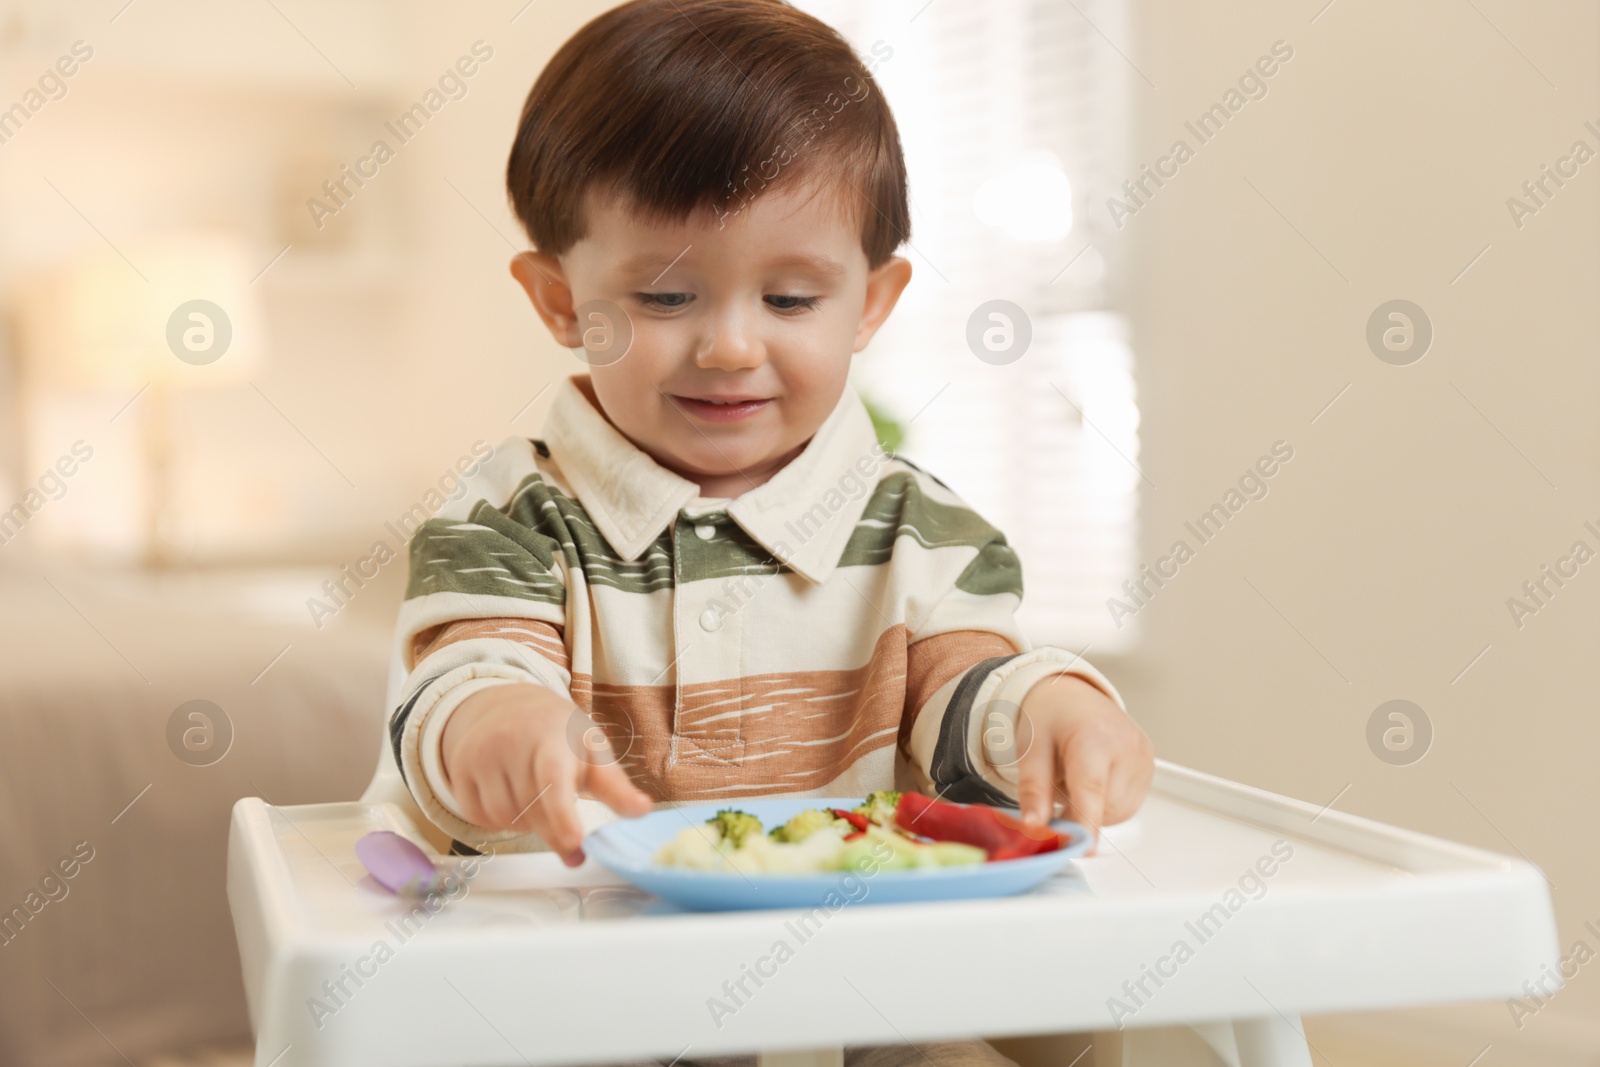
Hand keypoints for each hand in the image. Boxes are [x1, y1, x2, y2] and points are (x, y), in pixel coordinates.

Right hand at [440, 683, 652, 865]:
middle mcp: (511, 741)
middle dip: (554, 831)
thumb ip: (616, 787)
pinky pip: (480, 818)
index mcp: (551, 736)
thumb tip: (642, 811)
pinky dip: (498, 819)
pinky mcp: (459, 768)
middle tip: (571, 840)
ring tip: (536, 795)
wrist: (510, 706)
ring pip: (505, 819)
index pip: (552, 782)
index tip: (573, 845)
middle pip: (532, 812)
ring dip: (525, 822)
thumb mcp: (592, 752)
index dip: (561, 818)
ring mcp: (480, 753)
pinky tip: (511, 795)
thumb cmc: (560, 735)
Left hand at [1012, 674, 1152, 850]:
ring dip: (1094, 808)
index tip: (1082, 850)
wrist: (1071, 694)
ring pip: (1117, 811)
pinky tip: (1094, 779)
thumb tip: (1035, 829)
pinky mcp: (1150, 766)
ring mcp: (1143, 756)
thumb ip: (1033, 792)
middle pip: (1104, 806)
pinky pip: (1127, 804)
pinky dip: (1107, 803)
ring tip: (1076, 775)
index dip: (1086, 823)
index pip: (1092, 789)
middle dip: (1078, 811)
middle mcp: (1127, 745)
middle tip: (1057, 786)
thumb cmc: (1050, 717)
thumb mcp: (1030, 750)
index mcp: (1094, 735)